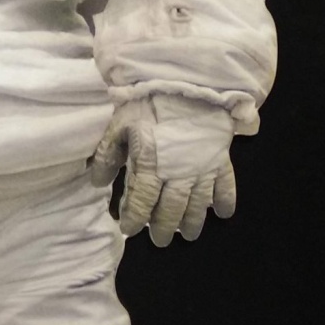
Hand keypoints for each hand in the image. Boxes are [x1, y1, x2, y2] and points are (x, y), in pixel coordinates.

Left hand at [90, 95, 236, 247]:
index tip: (130, 230)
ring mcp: (202, 168)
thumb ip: (108, 154)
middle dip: (164, 228)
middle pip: (171, 209)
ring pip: (198, 204)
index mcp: (151, 165)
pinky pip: (226, 186)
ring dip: (193, 222)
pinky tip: (223, 214)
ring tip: (189, 234)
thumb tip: (97, 182)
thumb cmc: (148, 102)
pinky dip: (225, 202)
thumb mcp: (120, 124)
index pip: (142, 201)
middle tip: (160, 241)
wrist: (186, 83)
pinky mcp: (220, 159)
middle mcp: (178, 174)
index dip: (136, 218)